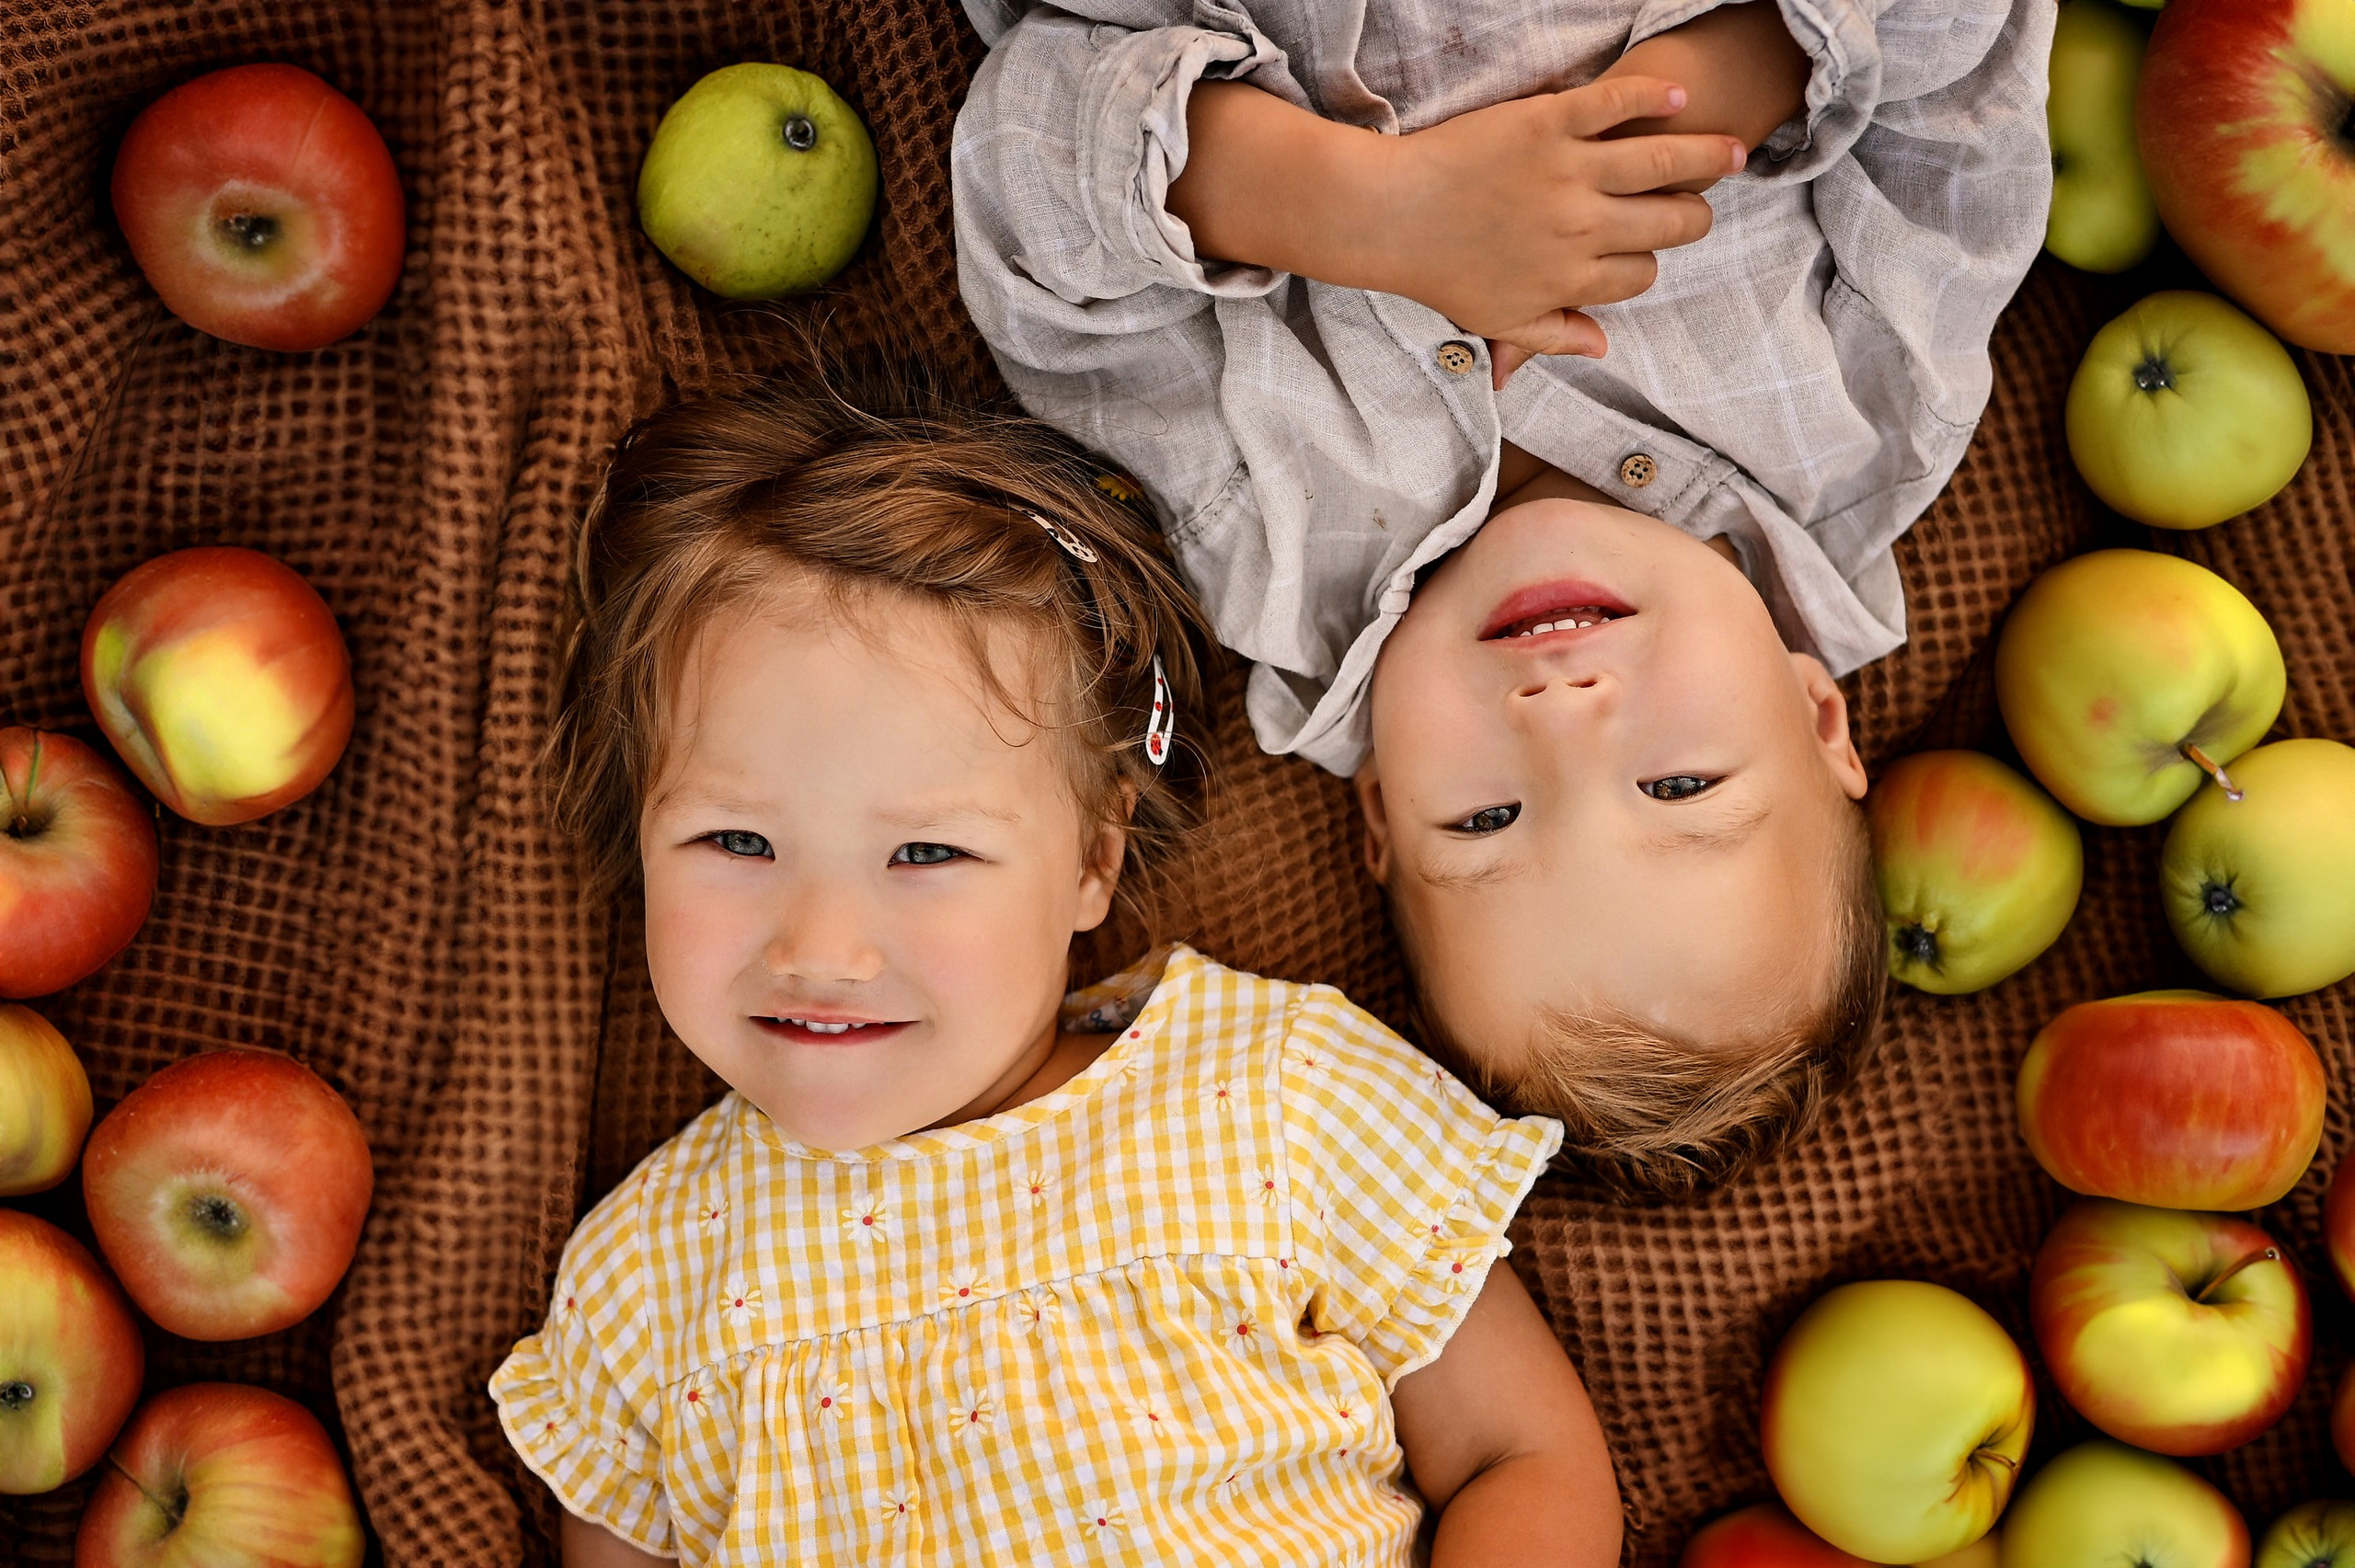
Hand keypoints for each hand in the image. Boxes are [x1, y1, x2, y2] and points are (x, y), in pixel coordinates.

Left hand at [1373, 76, 1743, 359]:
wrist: (1387, 213)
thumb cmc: (1436, 271)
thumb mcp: (1496, 319)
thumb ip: (1551, 337)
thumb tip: (1600, 348)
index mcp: (1571, 278)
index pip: (1641, 275)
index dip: (1649, 265)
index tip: (1644, 253)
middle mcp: (1581, 228)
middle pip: (1671, 223)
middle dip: (1694, 217)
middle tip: (1702, 203)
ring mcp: (1569, 171)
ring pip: (1663, 162)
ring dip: (1705, 154)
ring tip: (1731, 147)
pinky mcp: (1550, 121)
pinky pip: (1616, 105)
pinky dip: (1652, 97)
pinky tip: (1676, 97)